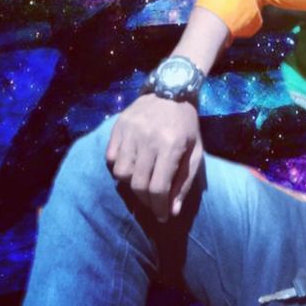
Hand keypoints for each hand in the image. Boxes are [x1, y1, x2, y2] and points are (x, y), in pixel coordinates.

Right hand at [105, 94, 202, 221]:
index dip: (159, 208)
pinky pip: (110, 158)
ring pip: (120, 173)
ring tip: (142, 183)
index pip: (158, 188)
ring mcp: (130, 131)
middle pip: (138, 184)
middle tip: (153, 203)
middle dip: (146, 200)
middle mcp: (148, 139)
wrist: (172, 89)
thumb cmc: (187, 124)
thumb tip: (172, 211)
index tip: (162, 216)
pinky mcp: (118, 126)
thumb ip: (184, 182)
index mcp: (171, 145)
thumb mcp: (195, 151)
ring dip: (130, 184)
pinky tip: (131, 165)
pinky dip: (118, 167)